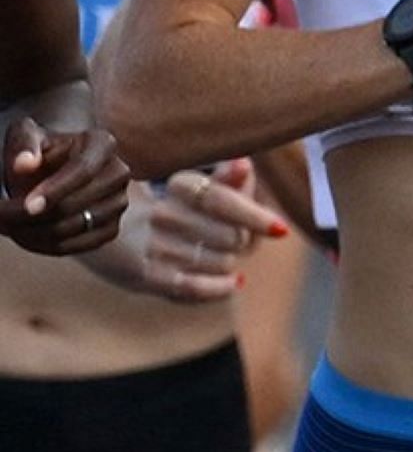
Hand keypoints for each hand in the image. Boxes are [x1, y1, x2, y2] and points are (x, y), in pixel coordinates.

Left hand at [0, 116, 129, 255]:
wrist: (57, 166)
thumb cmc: (39, 148)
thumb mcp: (26, 136)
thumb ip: (23, 146)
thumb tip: (24, 165)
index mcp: (102, 144)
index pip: (83, 170)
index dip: (55, 190)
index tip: (27, 207)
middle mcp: (119, 173)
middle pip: (74, 205)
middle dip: (30, 217)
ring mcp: (119, 202)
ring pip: (72, 228)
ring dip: (33, 233)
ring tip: (6, 225)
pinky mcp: (111, 228)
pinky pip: (77, 246)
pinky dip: (46, 246)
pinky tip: (24, 236)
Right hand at [80, 159, 286, 302]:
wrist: (92, 228)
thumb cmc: (159, 205)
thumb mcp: (187, 188)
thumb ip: (221, 180)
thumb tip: (246, 164)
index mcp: (175, 188)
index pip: (220, 200)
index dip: (253, 214)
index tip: (281, 229)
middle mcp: (162, 215)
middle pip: (230, 237)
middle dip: (244, 240)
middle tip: (242, 239)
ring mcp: (152, 247)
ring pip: (219, 262)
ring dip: (230, 262)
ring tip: (223, 255)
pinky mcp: (143, 276)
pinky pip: (192, 288)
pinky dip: (218, 287)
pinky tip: (234, 282)